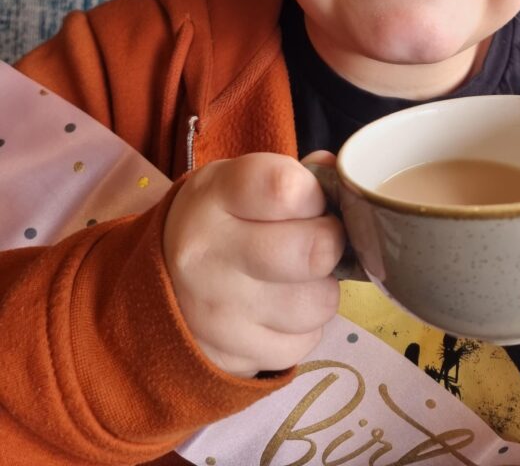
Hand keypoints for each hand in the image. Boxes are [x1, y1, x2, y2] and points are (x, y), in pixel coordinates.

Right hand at [163, 151, 344, 376]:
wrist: (160, 283)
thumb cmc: (222, 220)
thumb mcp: (244, 182)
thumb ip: (298, 177)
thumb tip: (344, 181)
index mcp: (215, 195)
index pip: (286, 189)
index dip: (316, 194)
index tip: (311, 200)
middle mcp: (208, 253)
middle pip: (314, 251)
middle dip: (331, 243)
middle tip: (319, 240)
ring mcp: (218, 312)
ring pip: (318, 303)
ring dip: (320, 290)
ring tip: (295, 278)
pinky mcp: (231, 356)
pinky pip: (304, 343)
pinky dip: (303, 328)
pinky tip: (279, 310)